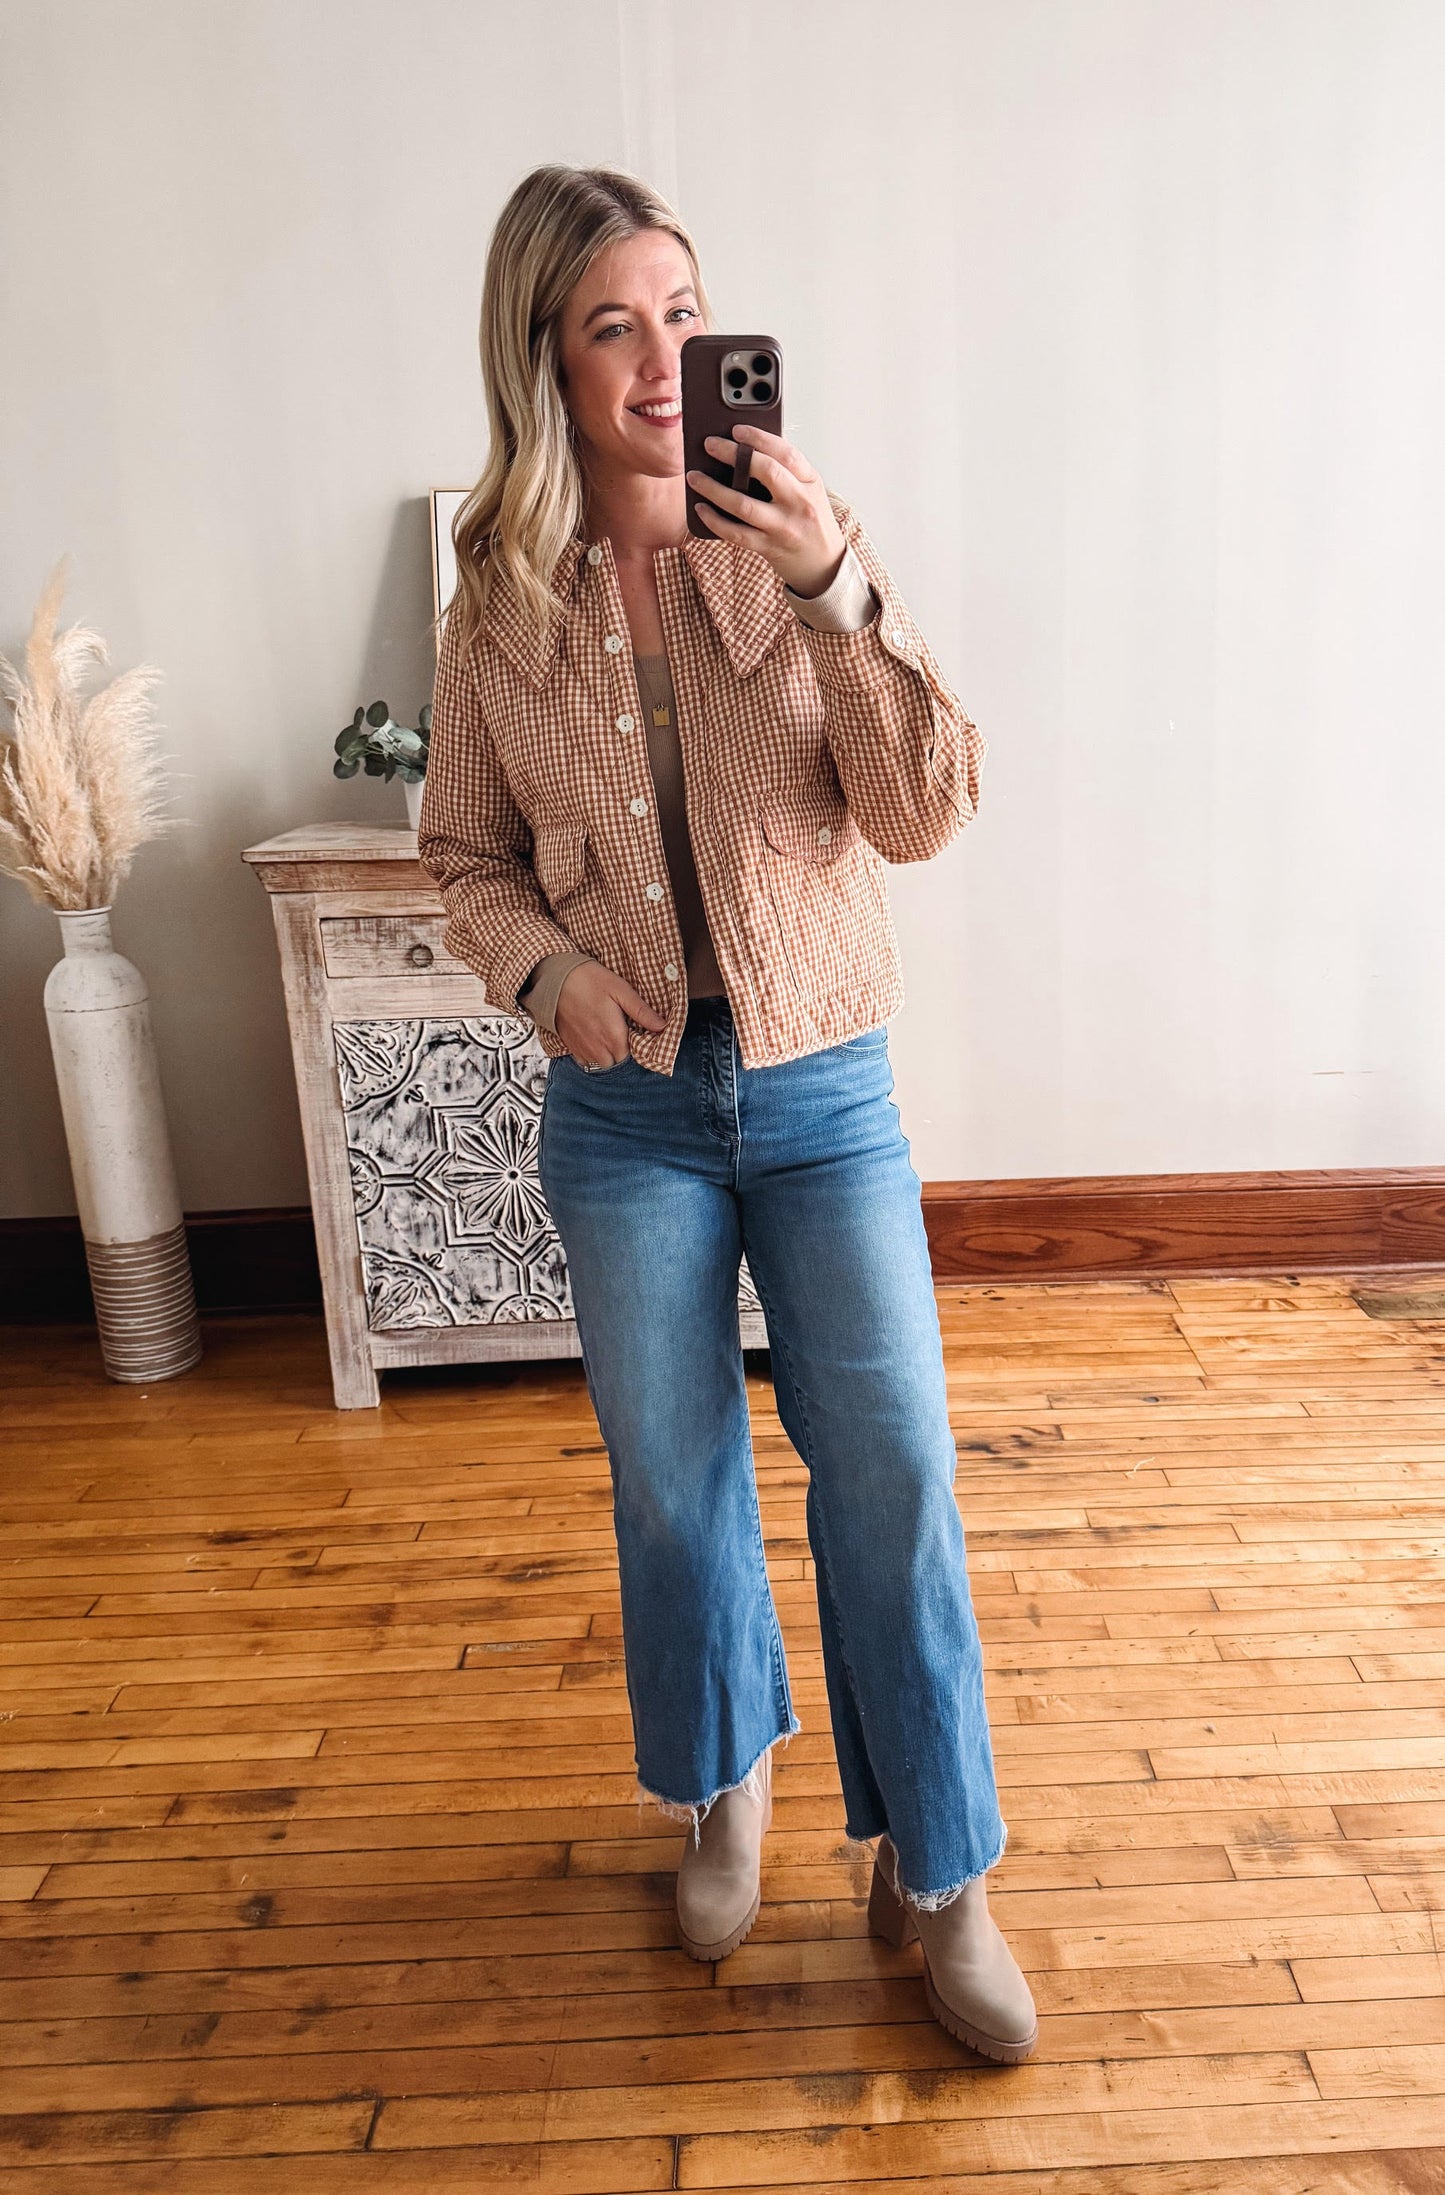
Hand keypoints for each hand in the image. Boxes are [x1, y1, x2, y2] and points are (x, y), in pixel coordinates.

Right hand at [555, 959, 667, 1066]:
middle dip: (622, 1050)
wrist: (554, 979)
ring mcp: (583, 1049)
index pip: (634, 1055)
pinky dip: (591, 1054)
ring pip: (602, 1063)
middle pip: (618, 1061)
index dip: (636, 1043)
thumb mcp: (621, 990)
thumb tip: (663, 1026)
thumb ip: (642, 1012)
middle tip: (620, 1029)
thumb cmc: (589, 980)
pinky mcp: (570, 1046)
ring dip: (607, 1053)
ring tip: (606, 1033)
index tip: (633, 1029)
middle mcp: (599, 1048)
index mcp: (615, 1036)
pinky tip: (593, 1036)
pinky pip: (585, 1061)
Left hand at [685, 425, 847, 597]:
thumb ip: (786, 471)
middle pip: (766, 472)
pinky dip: (714, 520)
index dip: (759, 438)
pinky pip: (736, 533)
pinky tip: (701, 509)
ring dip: (713, 489)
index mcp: (810, 481)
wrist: (823, 563)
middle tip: (710, 445)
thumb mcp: (808, 490)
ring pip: (744, 505)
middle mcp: (799, 502)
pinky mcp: (768, 547)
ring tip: (694, 477)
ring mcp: (783, 527)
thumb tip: (745, 448)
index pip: (786, 452)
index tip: (736, 430)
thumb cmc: (810, 521)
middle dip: (733, 455)